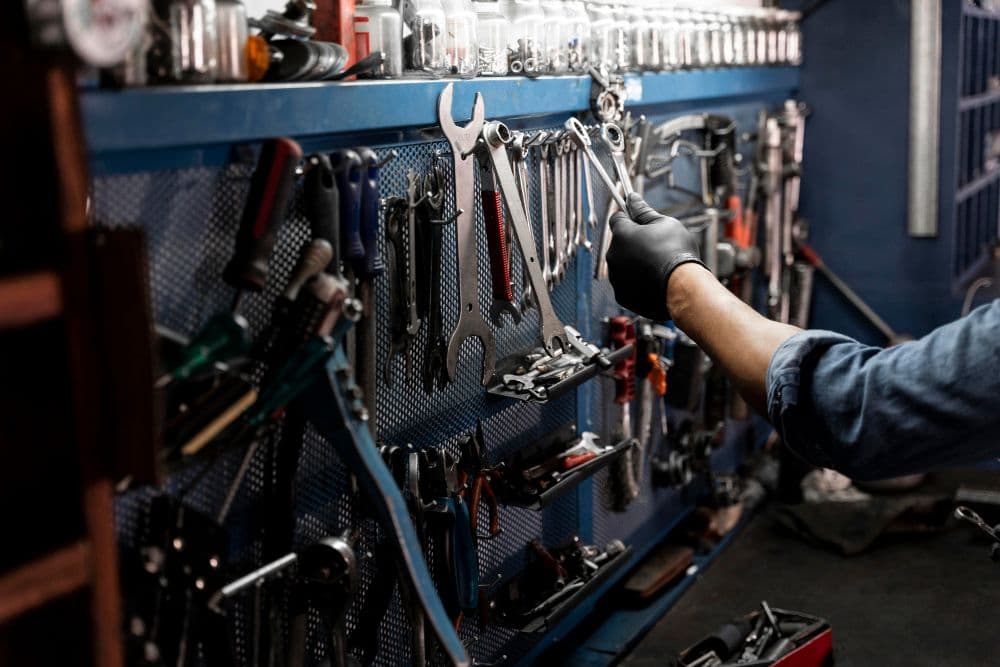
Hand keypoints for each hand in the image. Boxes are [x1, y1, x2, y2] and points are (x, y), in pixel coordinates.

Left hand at [607, 193, 705, 320]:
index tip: (641, 221)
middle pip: (620, 243)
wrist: (683, 288)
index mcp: (621, 234)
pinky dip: (637, 282)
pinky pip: (627, 284)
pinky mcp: (622, 296)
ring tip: (658, 266)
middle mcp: (613, 255)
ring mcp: (616, 278)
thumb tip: (632, 198)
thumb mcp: (664, 223)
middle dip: (633, 242)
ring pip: (623, 265)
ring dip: (634, 263)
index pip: (617, 218)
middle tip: (657, 246)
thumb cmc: (676, 252)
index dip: (629, 217)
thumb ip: (644, 211)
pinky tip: (654, 282)